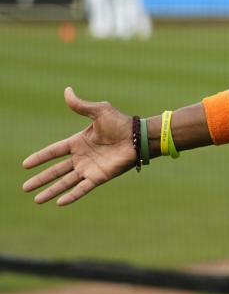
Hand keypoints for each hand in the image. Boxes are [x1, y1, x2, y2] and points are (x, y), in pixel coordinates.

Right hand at [22, 87, 137, 205]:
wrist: (138, 137)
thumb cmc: (121, 123)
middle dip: (41, 179)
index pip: (54, 151)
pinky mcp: (99, 177)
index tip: (25, 165)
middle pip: (56, 170)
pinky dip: (71, 195)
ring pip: (65, 182)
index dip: (40, 157)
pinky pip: (82, 188)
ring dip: (51, 191)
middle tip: (25, 188)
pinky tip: (59, 203)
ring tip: (36, 200)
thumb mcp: (99, 111)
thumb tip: (67, 90)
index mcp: (79, 142)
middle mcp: (82, 157)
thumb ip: (81, 105)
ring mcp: (90, 168)